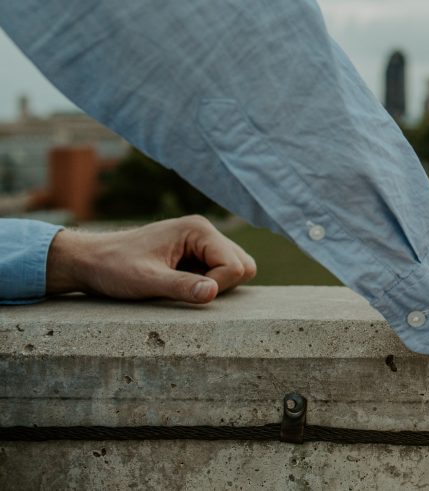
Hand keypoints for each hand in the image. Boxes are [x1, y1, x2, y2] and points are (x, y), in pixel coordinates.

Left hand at [45, 215, 256, 303]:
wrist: (90, 260)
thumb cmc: (113, 267)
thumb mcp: (146, 281)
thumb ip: (181, 286)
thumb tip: (213, 293)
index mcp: (198, 229)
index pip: (235, 265)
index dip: (218, 286)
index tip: (187, 292)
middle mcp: (205, 231)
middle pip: (243, 265)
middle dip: (223, 284)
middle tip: (189, 290)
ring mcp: (202, 241)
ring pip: (236, 268)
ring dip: (216, 284)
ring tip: (182, 286)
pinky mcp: (197, 252)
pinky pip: (221, 272)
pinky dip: (207, 283)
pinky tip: (180, 284)